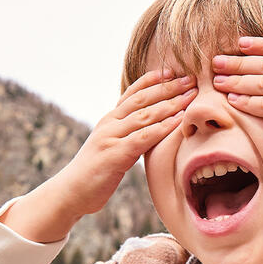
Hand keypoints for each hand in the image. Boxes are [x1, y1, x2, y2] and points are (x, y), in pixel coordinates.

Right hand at [58, 70, 197, 216]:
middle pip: (142, 99)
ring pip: (145, 115)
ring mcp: (111, 137)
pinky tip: (179, 120)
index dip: (152, 80)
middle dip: (168, 87)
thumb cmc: (96, 172)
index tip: (172, 71)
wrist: (71, 192)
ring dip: (171, 104)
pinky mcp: (115, 154)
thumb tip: (150, 130)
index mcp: (109, 119)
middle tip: (191, 79)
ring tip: (191, 95)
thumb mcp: (112, 147)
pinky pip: (143, 137)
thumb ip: (128, 135)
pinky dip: (163, 127)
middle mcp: (109, 123)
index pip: (132, 93)